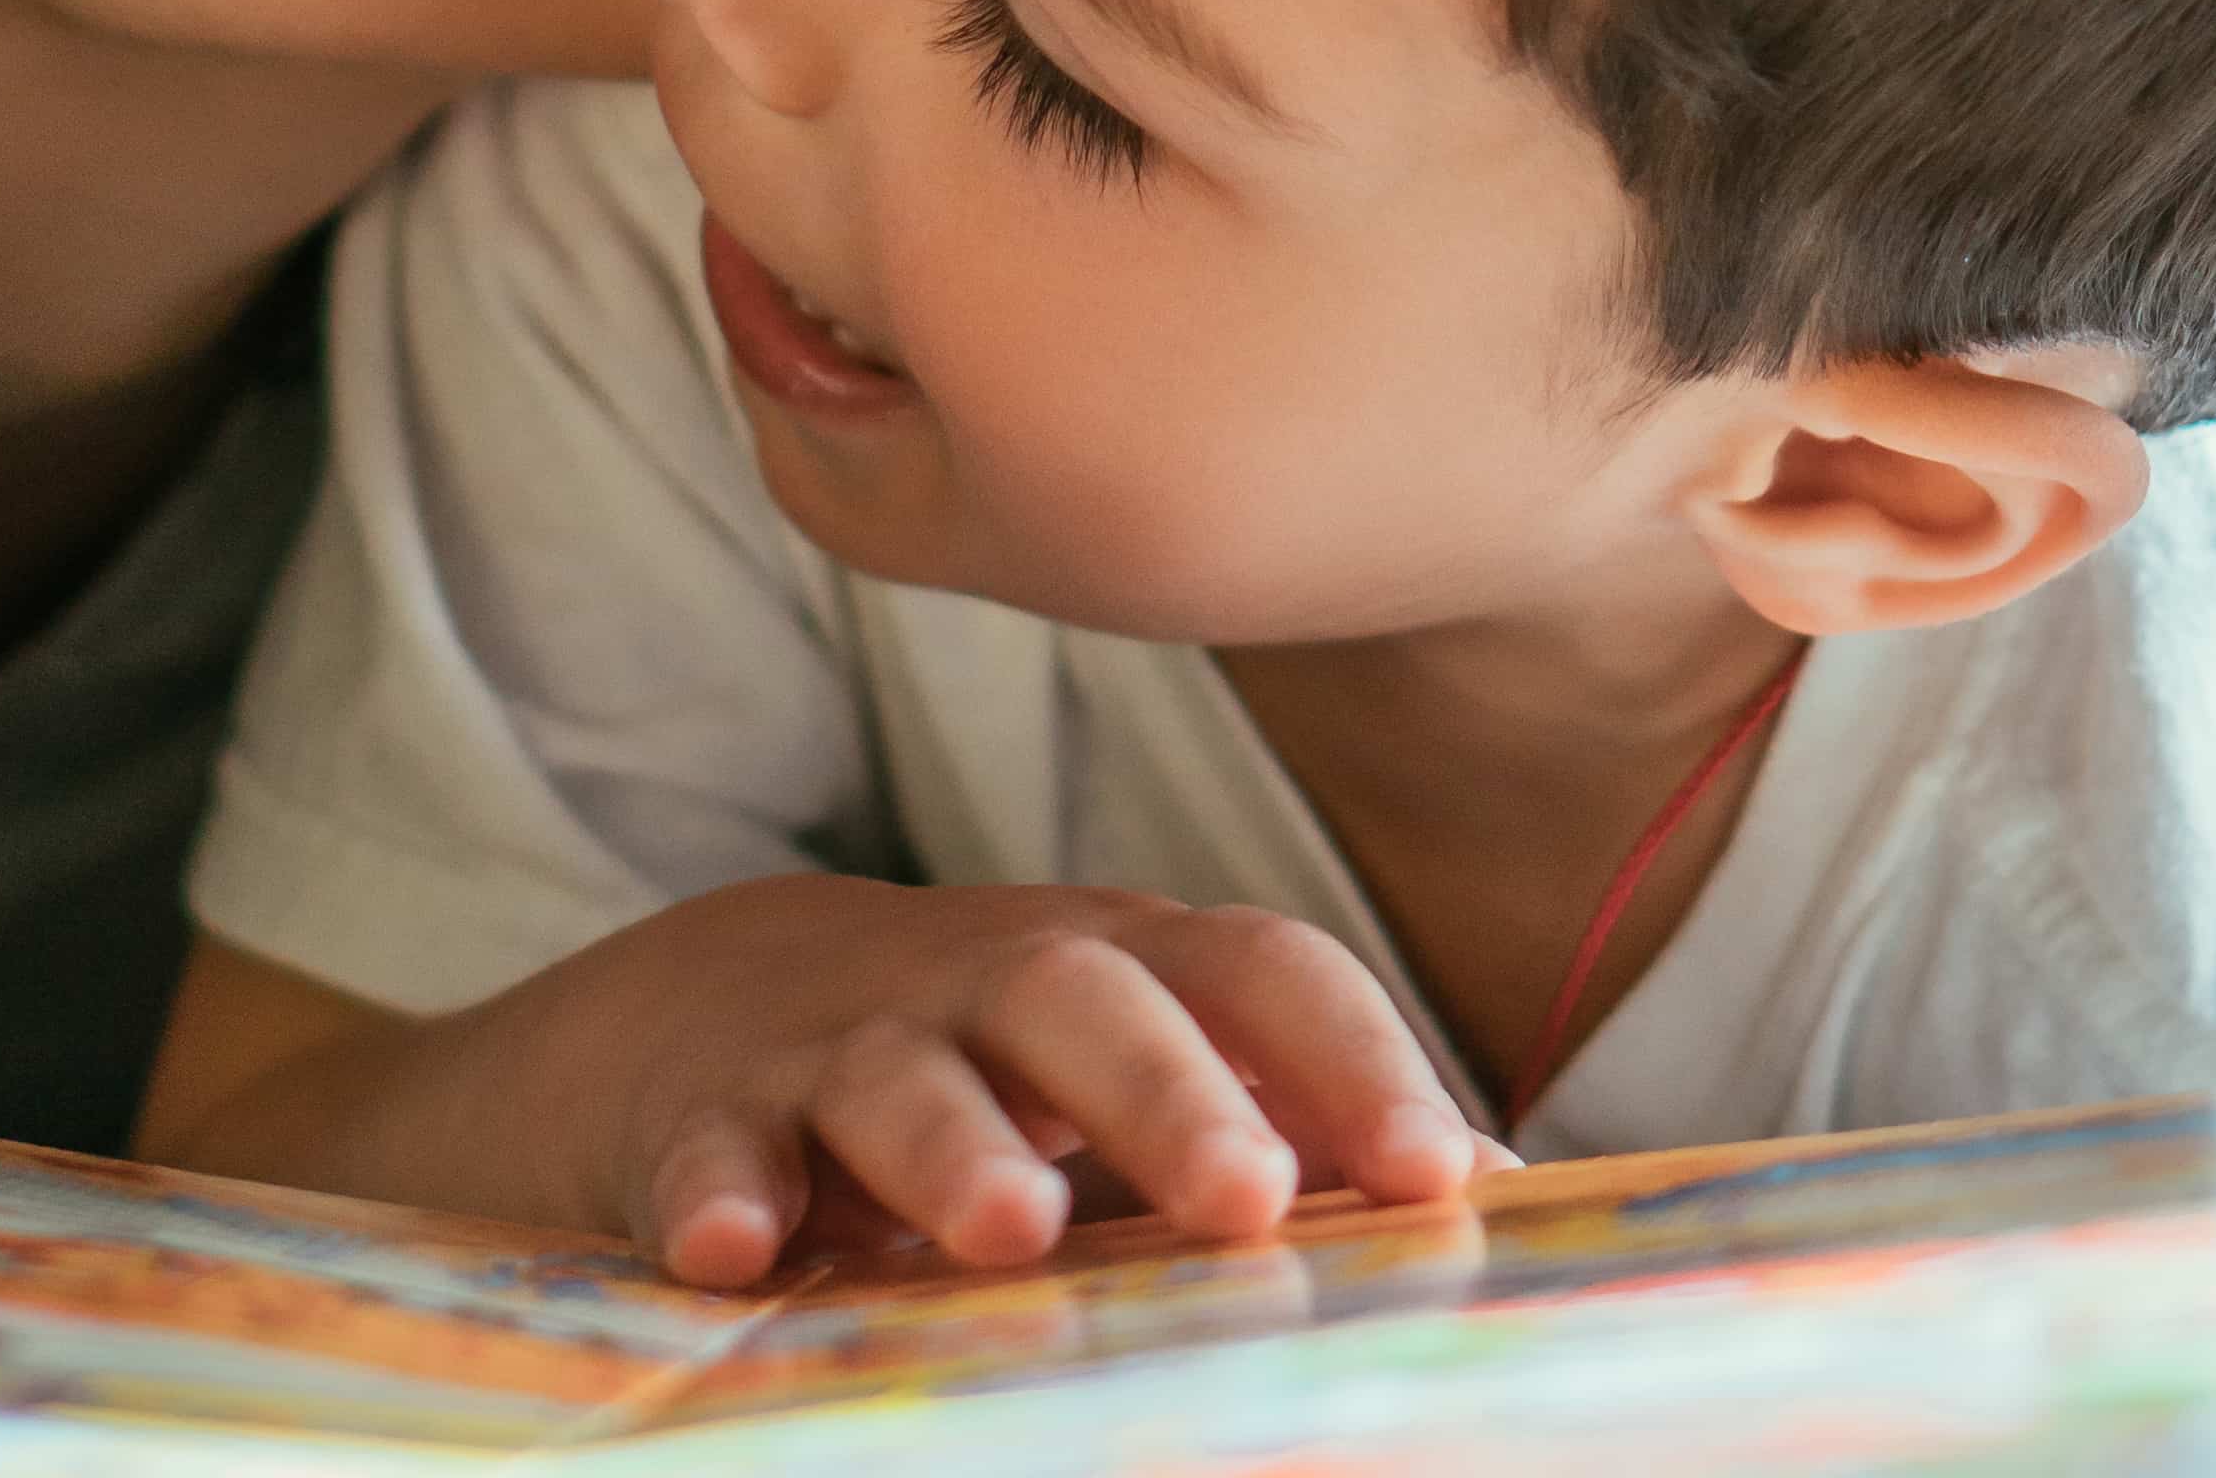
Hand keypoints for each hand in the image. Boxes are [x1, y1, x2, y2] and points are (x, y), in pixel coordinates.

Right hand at [493, 876, 1491, 1286]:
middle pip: (1083, 999)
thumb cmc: (989, 1064)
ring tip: (1012, 1232)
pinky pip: (710, 1143)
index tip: (1439, 1174)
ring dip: (954, 1145)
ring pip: (899, 1074)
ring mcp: (838, 1041)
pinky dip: (719, 1188)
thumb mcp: (1141, 1072)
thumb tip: (1510, 1196)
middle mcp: (989, 981)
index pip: (1257, 971)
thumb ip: (1301, 1119)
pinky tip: (734, 1249)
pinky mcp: (705, 1112)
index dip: (1354, 1056)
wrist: (705, 1012)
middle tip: (1248, 1199)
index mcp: (1124, 966)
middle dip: (1167, 1092)